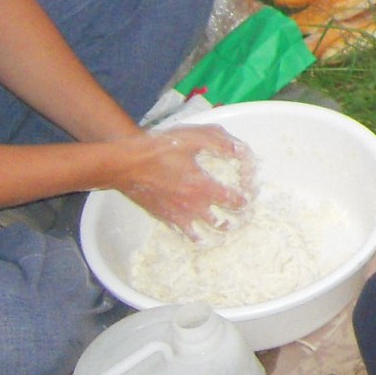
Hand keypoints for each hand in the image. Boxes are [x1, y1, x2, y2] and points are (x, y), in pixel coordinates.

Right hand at [118, 125, 252, 238]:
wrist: (125, 164)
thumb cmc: (159, 149)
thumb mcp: (192, 138)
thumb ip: (220, 142)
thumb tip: (241, 150)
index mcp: (203, 187)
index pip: (233, 201)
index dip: (246, 201)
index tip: (250, 198)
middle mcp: (193, 206)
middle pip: (221, 223)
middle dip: (236, 222)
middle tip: (243, 219)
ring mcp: (177, 215)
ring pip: (202, 234)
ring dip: (216, 234)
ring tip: (224, 233)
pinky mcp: (163, 218)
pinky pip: (183, 233)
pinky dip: (194, 236)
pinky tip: (198, 234)